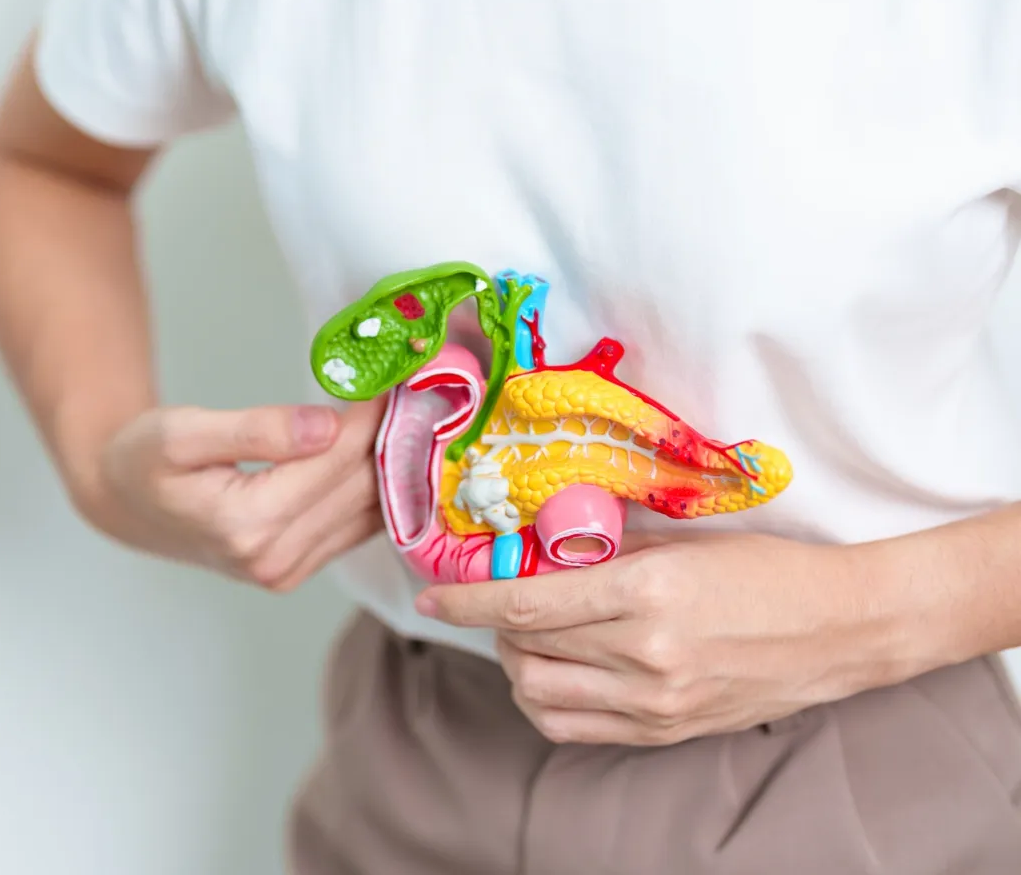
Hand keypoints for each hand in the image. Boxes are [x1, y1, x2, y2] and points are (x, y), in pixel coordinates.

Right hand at [84, 401, 385, 589]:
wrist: (124, 504)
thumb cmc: (142, 461)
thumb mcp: (182, 432)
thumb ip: (255, 430)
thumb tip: (325, 426)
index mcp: (247, 524)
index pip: (335, 458)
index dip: (370, 412)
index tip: (397, 372)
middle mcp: (274, 559)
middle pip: (360, 484)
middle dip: (389, 432)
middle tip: (414, 384)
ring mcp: (289, 572)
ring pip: (370, 509)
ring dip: (391, 460)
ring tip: (406, 410)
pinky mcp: (298, 569)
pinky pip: (358, 528)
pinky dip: (377, 486)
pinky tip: (384, 448)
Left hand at [415, 533, 914, 745]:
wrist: (841, 627)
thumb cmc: (766, 570)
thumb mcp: (681, 542)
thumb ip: (605, 549)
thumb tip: (536, 549)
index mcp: (645, 592)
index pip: (525, 604)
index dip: (467, 599)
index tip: (433, 592)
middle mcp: (645, 653)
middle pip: (523, 651)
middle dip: (492, 626)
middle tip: (498, 602)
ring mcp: (656, 702)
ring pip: (539, 695)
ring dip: (515, 664)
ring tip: (529, 638)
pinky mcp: (666, 731)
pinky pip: (574, 727)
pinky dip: (547, 700)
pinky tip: (557, 671)